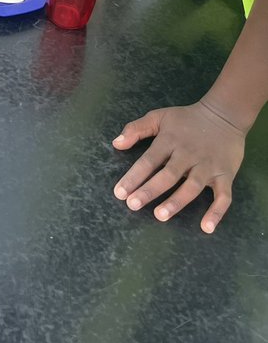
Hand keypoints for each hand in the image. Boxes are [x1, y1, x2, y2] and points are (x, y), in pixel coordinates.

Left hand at [112, 99, 246, 233]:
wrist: (224, 115)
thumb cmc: (187, 119)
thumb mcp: (159, 116)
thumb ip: (136, 129)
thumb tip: (116, 144)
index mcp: (169, 141)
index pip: (148, 161)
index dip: (134, 177)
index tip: (120, 193)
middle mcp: (187, 155)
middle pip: (167, 175)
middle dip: (149, 191)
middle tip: (133, 205)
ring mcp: (208, 167)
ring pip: (191, 187)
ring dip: (176, 202)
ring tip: (160, 215)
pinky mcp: (225, 176)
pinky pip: (223, 197)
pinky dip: (216, 212)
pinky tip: (206, 228)